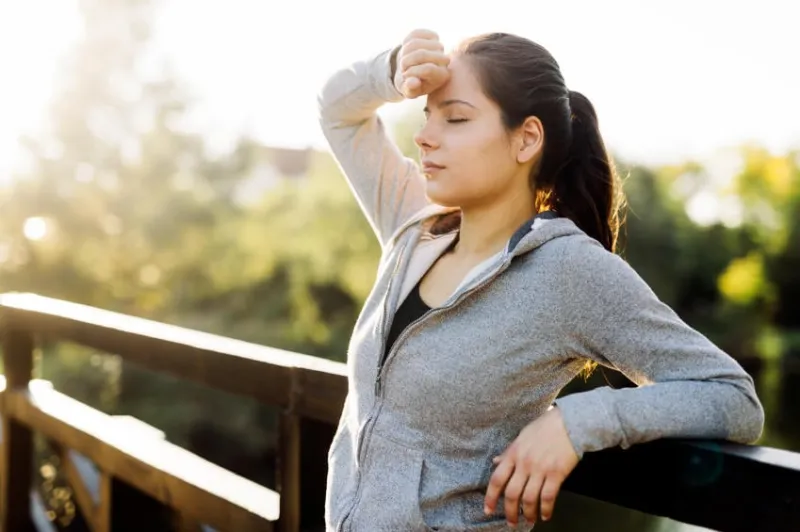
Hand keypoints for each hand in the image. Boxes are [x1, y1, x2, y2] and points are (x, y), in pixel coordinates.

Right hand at [393, 29, 450, 98]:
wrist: (413, 70)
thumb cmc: (411, 84)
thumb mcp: (409, 91)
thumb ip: (410, 89)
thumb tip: (412, 82)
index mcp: (442, 77)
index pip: (427, 68)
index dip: (412, 71)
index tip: (405, 76)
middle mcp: (444, 61)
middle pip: (422, 54)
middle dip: (406, 61)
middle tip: (403, 68)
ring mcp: (439, 47)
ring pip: (416, 43)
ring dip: (404, 52)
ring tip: (404, 61)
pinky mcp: (433, 36)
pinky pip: (415, 33)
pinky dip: (406, 41)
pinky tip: (406, 50)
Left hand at [484, 406, 578, 525]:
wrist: (571, 423)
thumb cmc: (547, 426)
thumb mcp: (522, 436)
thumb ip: (509, 452)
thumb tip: (496, 462)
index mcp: (514, 453)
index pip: (497, 479)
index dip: (491, 497)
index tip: (488, 509)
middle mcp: (524, 462)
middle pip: (512, 493)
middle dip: (510, 512)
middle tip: (511, 522)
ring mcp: (540, 469)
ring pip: (529, 498)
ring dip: (528, 513)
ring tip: (529, 519)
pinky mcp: (556, 474)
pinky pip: (548, 497)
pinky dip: (545, 509)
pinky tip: (545, 514)